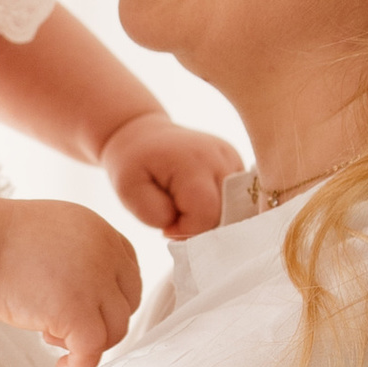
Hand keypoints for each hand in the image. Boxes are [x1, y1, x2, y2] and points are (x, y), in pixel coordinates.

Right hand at [0, 197, 141, 366]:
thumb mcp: (51, 233)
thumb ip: (76, 256)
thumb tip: (85, 296)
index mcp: (98, 231)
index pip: (127, 271)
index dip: (110, 297)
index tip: (90, 309)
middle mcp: (105, 254)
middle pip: (127, 301)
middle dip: (101, 319)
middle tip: (66, 326)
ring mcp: (94, 283)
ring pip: (115, 329)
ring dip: (88, 341)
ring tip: (51, 337)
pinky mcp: (78, 311)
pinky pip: (93, 350)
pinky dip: (81, 365)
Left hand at [97, 109, 244, 239]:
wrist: (145, 136)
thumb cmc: (134, 166)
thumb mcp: (128, 191)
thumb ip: (155, 214)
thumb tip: (187, 228)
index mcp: (192, 161)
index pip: (207, 214)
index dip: (187, 229)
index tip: (167, 224)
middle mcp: (220, 156)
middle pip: (227, 215)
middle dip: (201, 225)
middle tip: (176, 214)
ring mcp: (233, 158)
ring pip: (236, 210)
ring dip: (211, 216)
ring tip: (187, 203)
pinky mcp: (238, 163)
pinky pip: (239, 200)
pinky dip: (220, 208)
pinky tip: (200, 197)